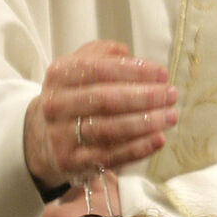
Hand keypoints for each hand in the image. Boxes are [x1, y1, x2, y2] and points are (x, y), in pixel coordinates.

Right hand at [23, 40, 177, 193]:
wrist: (45, 137)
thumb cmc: (75, 96)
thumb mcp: (80, 67)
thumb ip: (104, 54)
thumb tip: (128, 54)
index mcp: (59, 75)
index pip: (99, 69)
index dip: (134, 71)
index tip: (162, 74)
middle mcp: (56, 104)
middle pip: (105, 99)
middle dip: (144, 97)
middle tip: (171, 95)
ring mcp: (62, 135)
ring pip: (109, 129)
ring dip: (145, 123)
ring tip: (170, 116)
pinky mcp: (72, 161)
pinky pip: (110, 155)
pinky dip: (137, 148)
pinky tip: (158, 139)